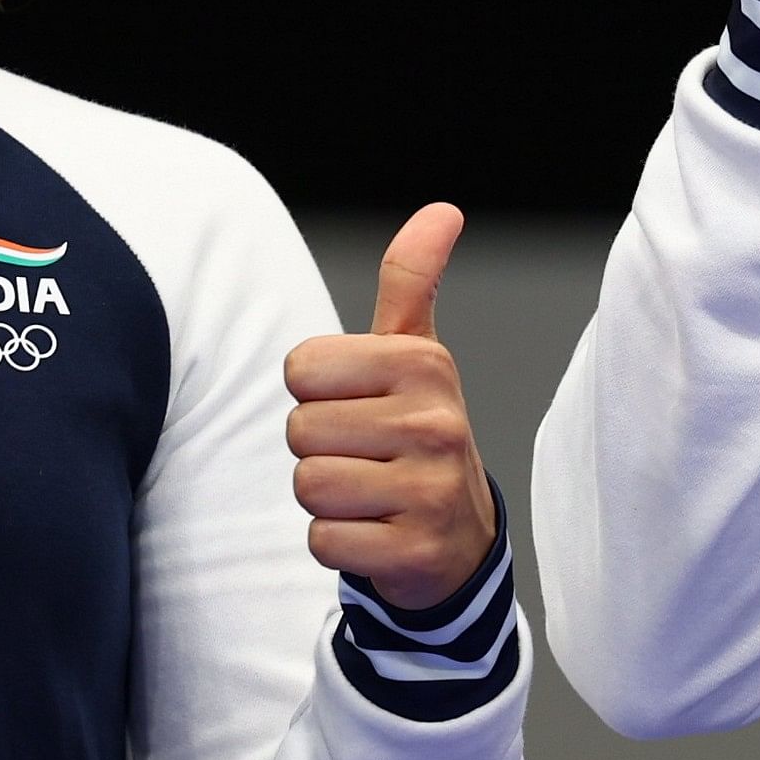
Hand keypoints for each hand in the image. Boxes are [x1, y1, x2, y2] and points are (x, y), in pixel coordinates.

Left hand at [285, 204, 499, 610]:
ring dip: (327, 498)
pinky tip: (376, 531)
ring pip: (309, 486)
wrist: (459, 537)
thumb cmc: (419, 435)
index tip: (359, 406)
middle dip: (320, 449)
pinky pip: (324, 541)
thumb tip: (442, 210)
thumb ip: (412, 280)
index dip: (317, 394)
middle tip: (367, 456)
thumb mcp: (416, 354)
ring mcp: (429, 489)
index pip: (301, 369)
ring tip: (370, 492)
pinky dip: (338, 543)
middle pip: (300, 431)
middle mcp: (436, 422)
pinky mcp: (415, 550)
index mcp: (425, 363)